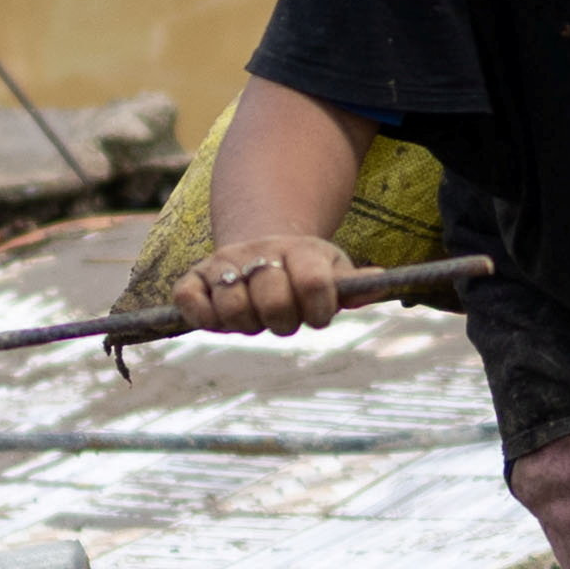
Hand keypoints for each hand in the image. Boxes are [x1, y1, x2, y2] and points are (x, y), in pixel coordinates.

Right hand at [181, 235, 349, 333]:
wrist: (263, 245)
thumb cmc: (306, 269)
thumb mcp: (334, 271)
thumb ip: (354, 284)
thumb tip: (381, 281)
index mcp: (300, 250)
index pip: (314, 284)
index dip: (320, 310)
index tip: (320, 317)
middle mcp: (259, 253)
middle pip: (273, 301)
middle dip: (283, 322)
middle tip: (284, 320)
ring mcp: (224, 263)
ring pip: (232, 305)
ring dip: (247, 324)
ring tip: (255, 317)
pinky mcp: (194, 277)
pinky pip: (188, 298)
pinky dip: (202, 316)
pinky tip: (220, 319)